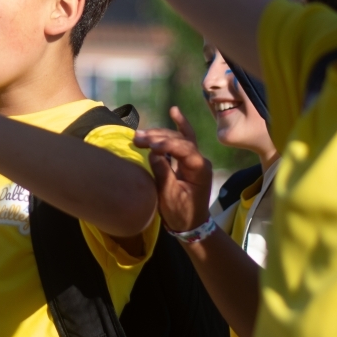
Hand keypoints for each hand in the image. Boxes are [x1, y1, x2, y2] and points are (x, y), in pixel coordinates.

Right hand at [132, 107, 212, 231]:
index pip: (184, 148)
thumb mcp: (169, 197)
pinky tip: (174, 111)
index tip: (148, 144)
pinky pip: (184, 139)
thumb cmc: (180, 213)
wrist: (191, 224)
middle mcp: (200, 160)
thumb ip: (163, 174)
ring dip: (159, 134)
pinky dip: (178, 125)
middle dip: (158, 137)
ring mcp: (194, 158)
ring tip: (140, 134)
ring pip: (178, 138)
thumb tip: (154, 154)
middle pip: (180, 140)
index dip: (166, 143)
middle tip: (137, 138)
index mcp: (200, 169)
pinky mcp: (187, 160)